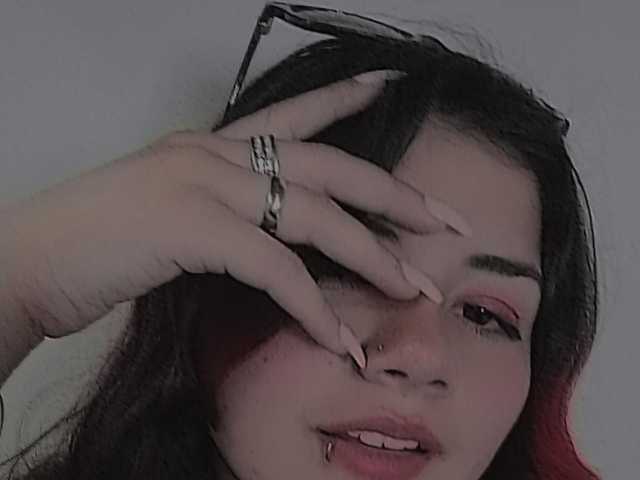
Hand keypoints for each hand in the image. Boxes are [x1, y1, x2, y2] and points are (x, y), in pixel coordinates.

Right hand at [0, 71, 467, 365]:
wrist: (32, 259)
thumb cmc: (101, 242)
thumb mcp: (172, 214)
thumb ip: (225, 216)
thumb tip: (274, 243)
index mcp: (213, 146)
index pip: (293, 113)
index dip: (342, 98)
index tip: (387, 84)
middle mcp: (216, 153)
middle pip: (329, 166)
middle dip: (395, 196)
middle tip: (445, 221)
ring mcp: (204, 183)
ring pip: (314, 215)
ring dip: (371, 255)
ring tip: (415, 288)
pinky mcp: (191, 226)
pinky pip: (273, 266)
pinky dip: (311, 307)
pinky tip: (336, 341)